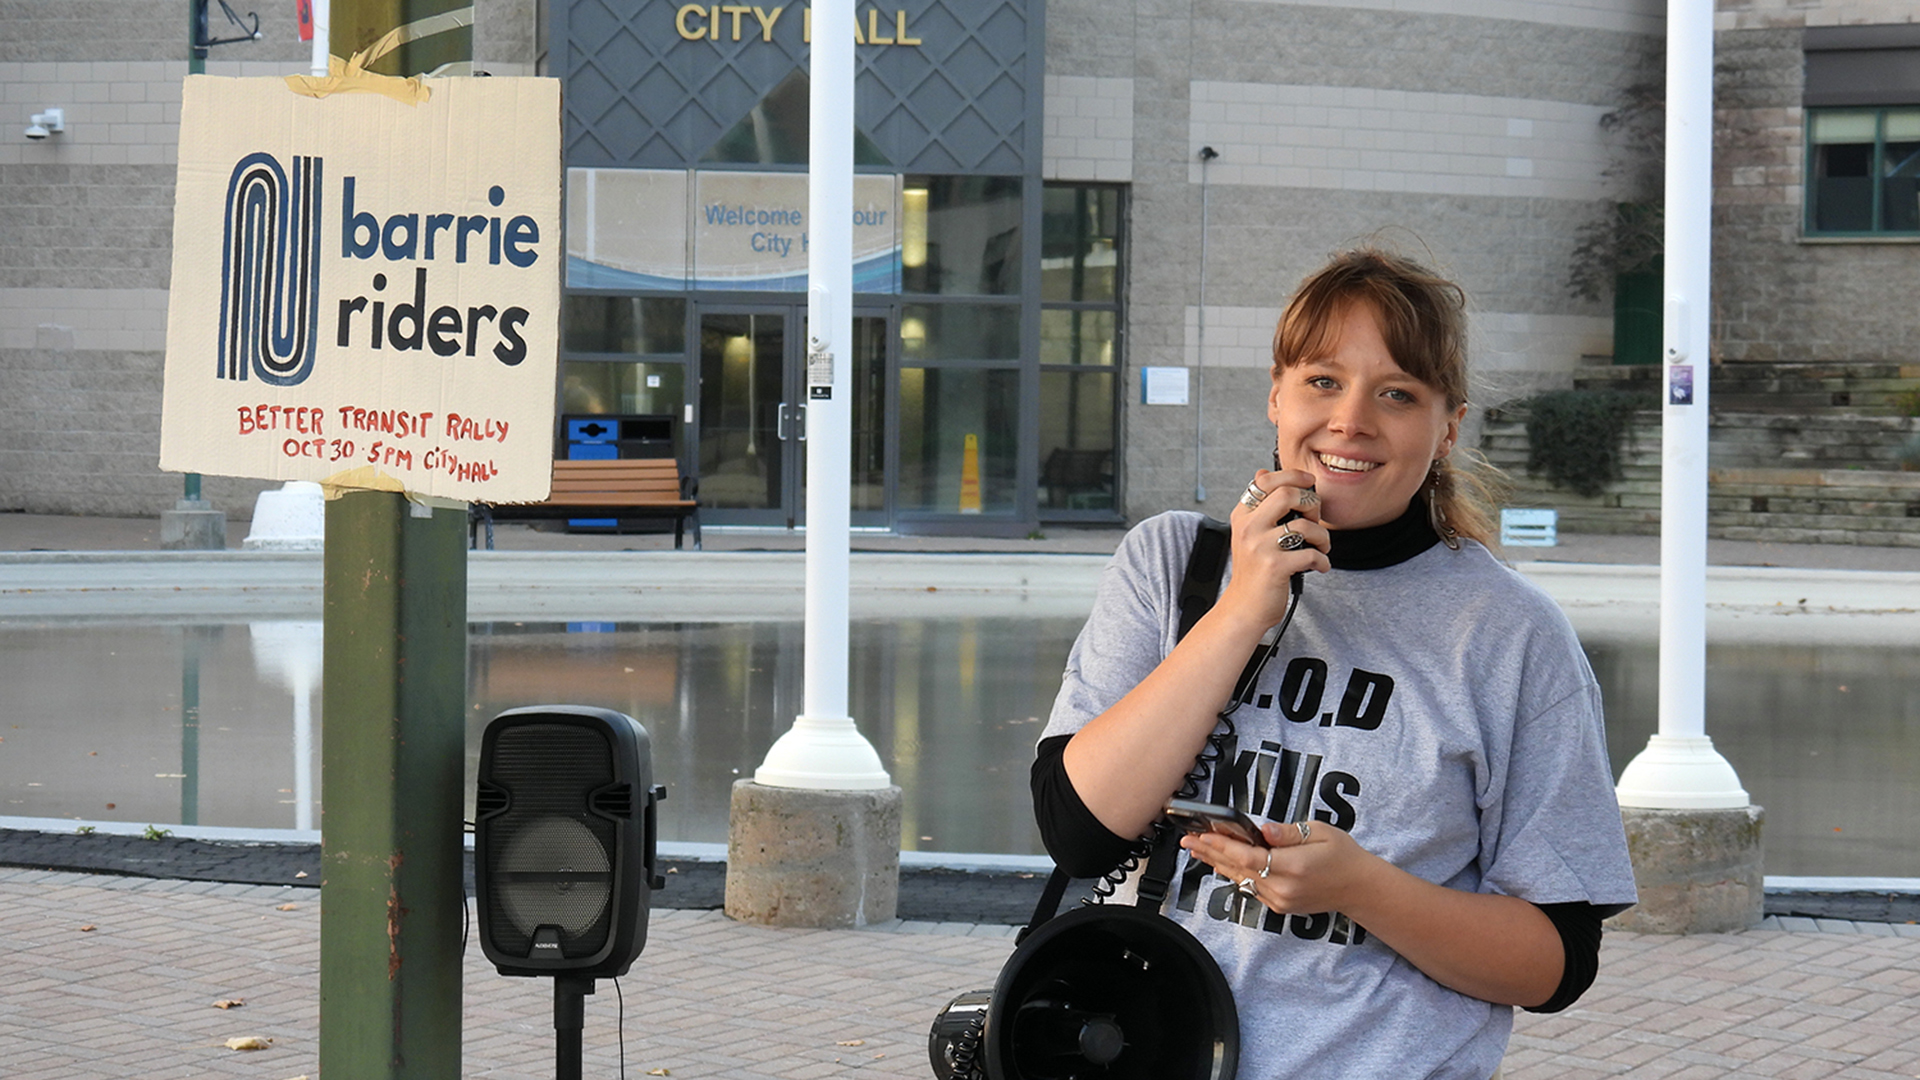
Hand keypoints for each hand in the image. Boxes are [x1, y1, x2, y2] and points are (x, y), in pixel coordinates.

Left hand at [1178, 816, 1369, 915]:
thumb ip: (1288, 832)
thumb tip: (1263, 830)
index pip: (1248, 857)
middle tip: (1188, 840)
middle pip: (1238, 869)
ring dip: (1217, 863)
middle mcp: (1283, 887)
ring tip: (1197, 849)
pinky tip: (1220, 863)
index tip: (1204, 834)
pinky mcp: (1280, 906)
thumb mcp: (1320, 832)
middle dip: (1211, 852)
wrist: (1358, 887)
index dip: (1223, 845)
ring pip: (1241, 879)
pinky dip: (1234, 874)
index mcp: (1294, 866)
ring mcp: (1280, 900)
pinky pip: (1251, 888)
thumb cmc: (1342, 854)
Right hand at [1224, 469, 1329, 617]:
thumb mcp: (1247, 533)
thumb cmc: (1252, 571)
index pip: (1266, 481)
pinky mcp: (1274, 567)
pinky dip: (1322, 560)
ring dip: (1322, 536)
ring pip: (1304, 525)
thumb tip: (1261, 472)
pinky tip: (1319, 566)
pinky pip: (1311, 554)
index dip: (1292, 476)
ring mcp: (1260, 547)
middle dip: (1311, 504)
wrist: (1243, 607)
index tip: (1308, 483)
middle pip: (1287, 494)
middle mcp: (1248, 528)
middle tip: (1314, 520)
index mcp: (1242, 516)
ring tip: (1321, 546)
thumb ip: (1258, 505)